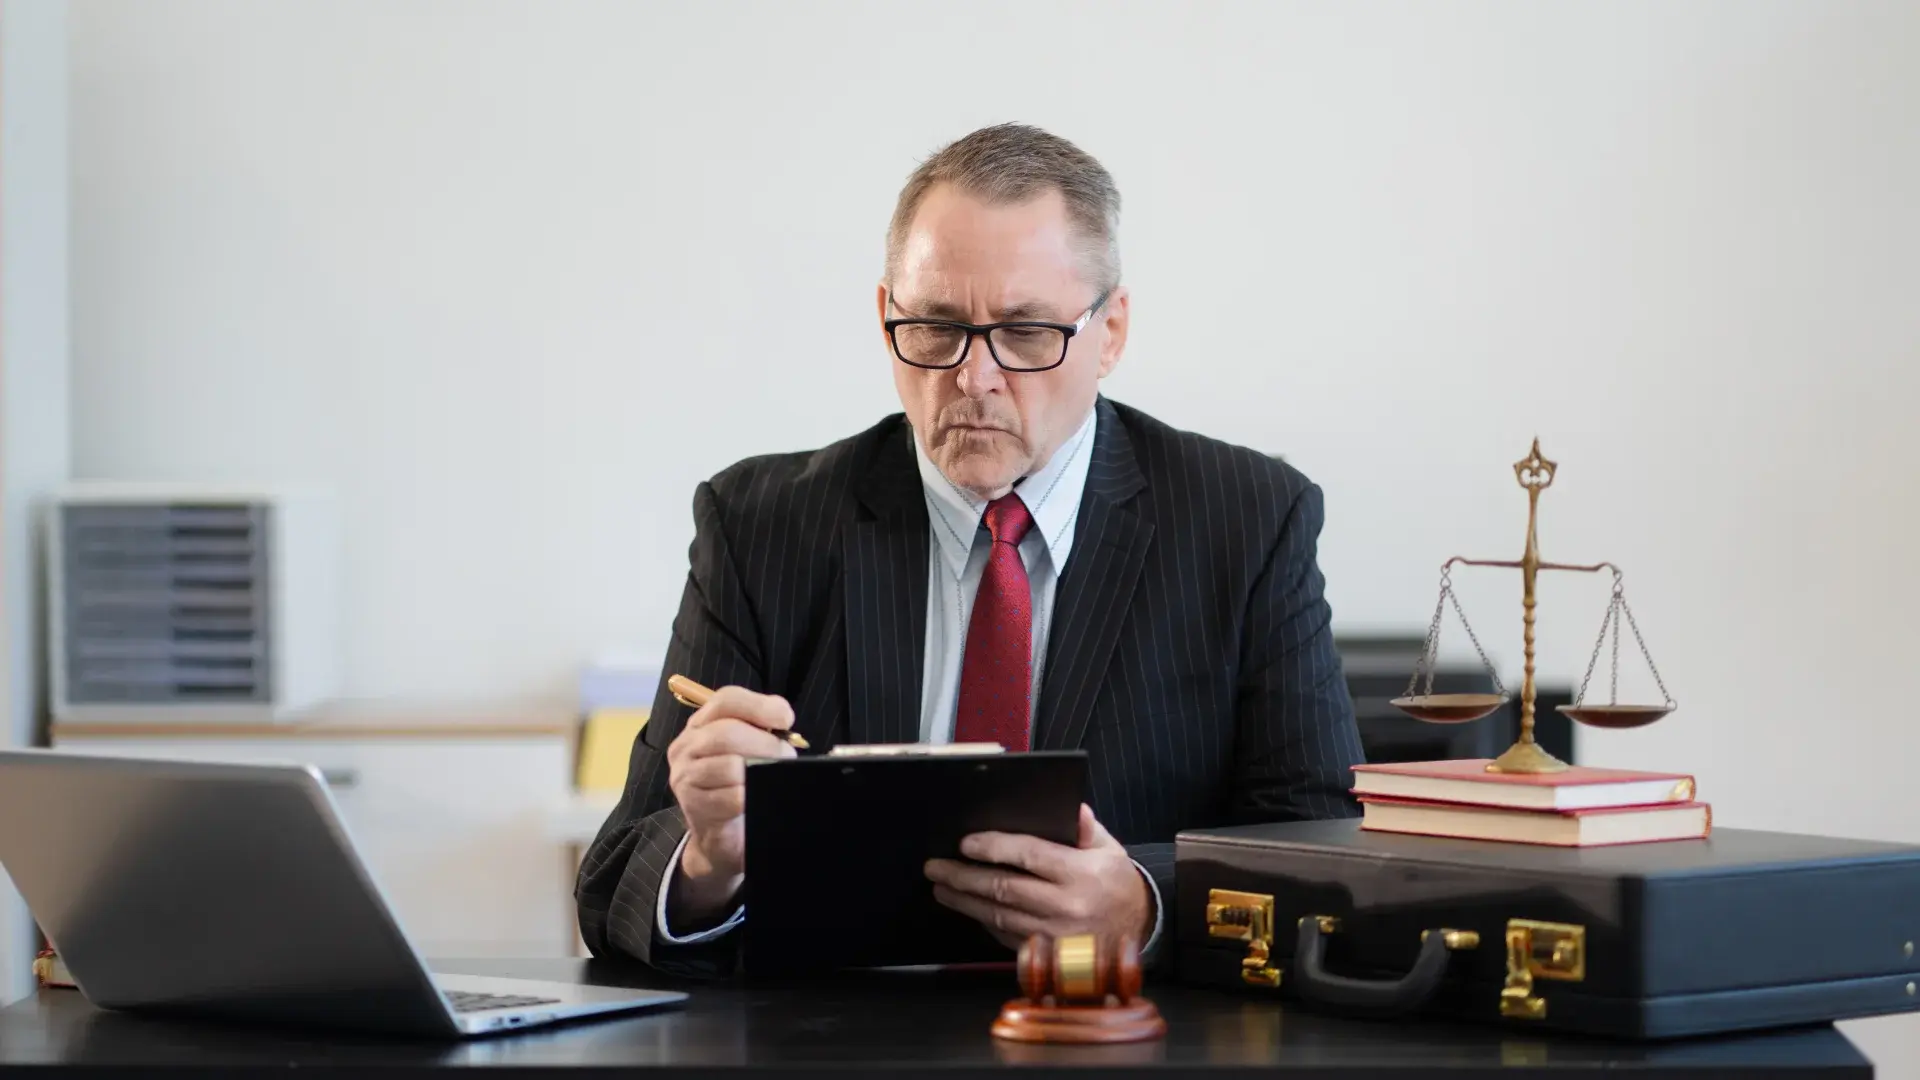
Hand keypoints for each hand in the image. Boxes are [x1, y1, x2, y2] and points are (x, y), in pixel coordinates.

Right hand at [664, 685, 796, 927]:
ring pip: (729, 765)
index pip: (725, 700)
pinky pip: (730, 797)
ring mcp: (685, 776)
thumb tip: (783, 719)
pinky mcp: (693, 805)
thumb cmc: (737, 787)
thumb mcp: (747, 751)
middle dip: (766, 744)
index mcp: (701, 725)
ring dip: (760, 772)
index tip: (786, 718)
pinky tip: (754, 800)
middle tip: (787, 756)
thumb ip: (759, 729)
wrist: (720, 836)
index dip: (759, 705)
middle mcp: (687, 746)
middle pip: (727, 733)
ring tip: (773, 778)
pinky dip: (750, 797)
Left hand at [923, 804, 1151, 950]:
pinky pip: (1007, 938)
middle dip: (963, 876)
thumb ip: (1087, 829)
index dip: (993, 848)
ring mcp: (1054, 936)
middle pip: (1003, 889)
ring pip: (998, 916)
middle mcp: (1065, 907)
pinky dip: (985, 922)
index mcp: (1080, 875)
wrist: (1140, 934)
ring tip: (942, 888)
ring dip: (965, 902)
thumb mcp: (1111, 850)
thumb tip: (1071, 808)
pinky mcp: (1048, 957)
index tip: (965, 843)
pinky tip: (969, 910)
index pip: (1028, 855)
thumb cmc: (1118, 885)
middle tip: (936, 867)